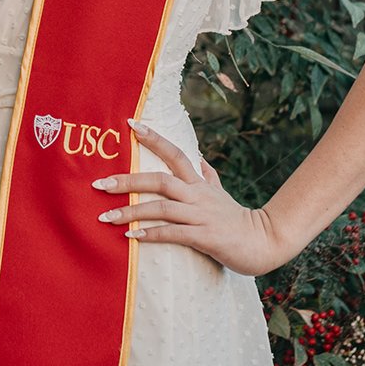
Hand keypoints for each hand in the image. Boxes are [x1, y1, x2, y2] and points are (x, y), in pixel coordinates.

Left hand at [91, 117, 296, 277]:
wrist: (265, 242)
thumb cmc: (238, 220)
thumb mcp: (221, 194)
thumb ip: (209, 176)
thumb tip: (200, 158)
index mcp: (199, 183)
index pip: (174, 153)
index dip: (153, 137)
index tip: (130, 124)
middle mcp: (197, 195)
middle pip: (159, 179)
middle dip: (127, 180)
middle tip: (99, 184)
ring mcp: (201, 215)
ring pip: (161, 207)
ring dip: (131, 212)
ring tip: (106, 217)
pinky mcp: (204, 236)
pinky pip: (173, 233)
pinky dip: (151, 234)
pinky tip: (132, 237)